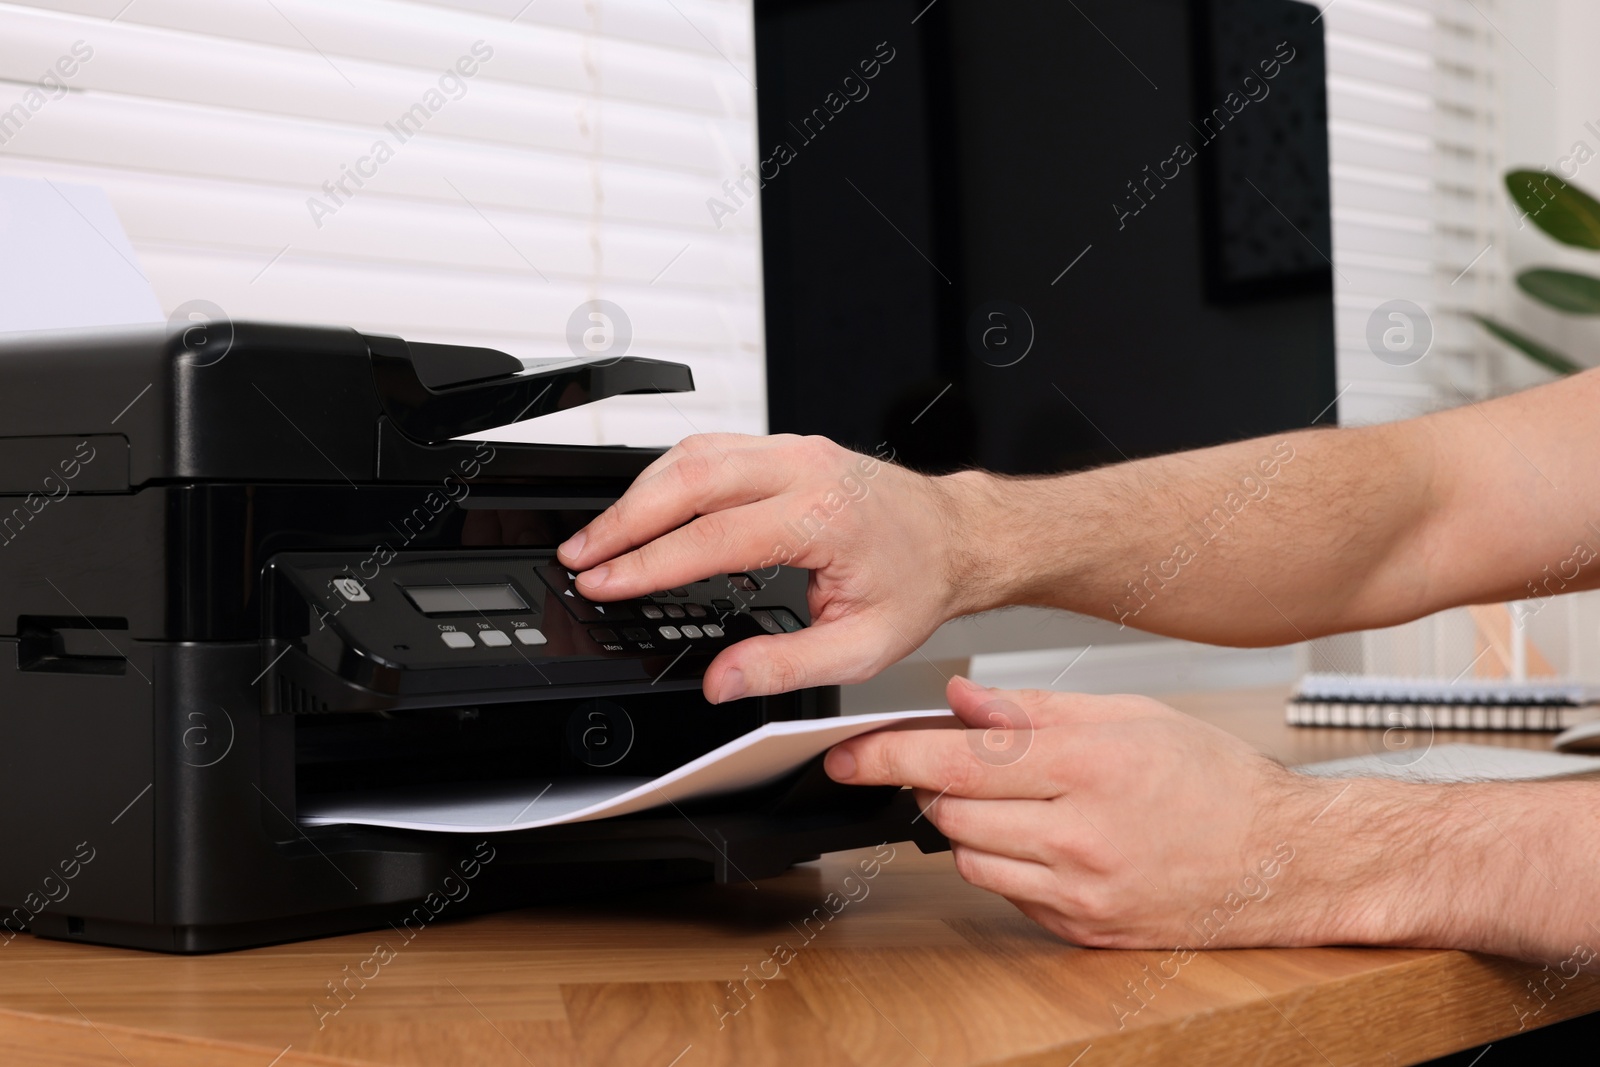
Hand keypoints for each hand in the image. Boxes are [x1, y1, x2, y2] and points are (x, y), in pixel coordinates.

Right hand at [557, 434, 993, 702]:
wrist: (955, 537)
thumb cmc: (916, 583)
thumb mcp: (862, 647)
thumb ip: (785, 666)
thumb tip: (721, 683)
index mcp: (821, 517)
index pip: (711, 537)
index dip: (647, 563)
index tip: (604, 583)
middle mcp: (803, 470)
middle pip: (689, 478)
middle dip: (623, 518)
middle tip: (580, 556)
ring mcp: (794, 450)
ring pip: (694, 454)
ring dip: (639, 493)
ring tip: (599, 538)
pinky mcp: (786, 447)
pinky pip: (712, 449)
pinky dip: (667, 477)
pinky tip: (644, 506)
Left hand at [825, 676, 1397, 949]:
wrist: (1285, 863)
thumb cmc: (1215, 780)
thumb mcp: (1128, 715)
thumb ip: (1034, 709)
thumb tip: (959, 700)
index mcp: (1090, 766)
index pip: (956, 760)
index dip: (888, 755)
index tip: (846, 755)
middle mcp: (1081, 835)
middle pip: (950, 812)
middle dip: (933, 783)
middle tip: (949, 761)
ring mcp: (1080, 892)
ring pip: (968, 856)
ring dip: (967, 825)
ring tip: (1016, 799)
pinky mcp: (1082, 930)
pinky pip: (1005, 892)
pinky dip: (1003, 862)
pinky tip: (1045, 838)